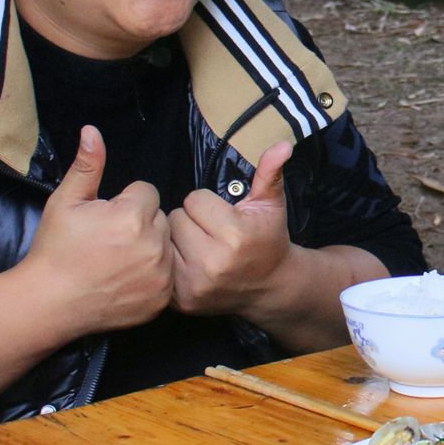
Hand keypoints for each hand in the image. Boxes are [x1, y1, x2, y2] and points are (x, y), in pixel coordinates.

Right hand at [22, 125, 171, 333]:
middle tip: (111, 241)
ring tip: (118, 260)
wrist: (50, 302)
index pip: (146, 192)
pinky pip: (168, 275)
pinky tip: (127, 279)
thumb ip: (87, 166)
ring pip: (166, 246)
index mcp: (132, 216)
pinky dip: (154, 276)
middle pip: (160, 218)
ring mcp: (160, 275)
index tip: (105, 219)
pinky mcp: (161, 298)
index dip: (124, 203)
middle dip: (140, 224)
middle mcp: (153, 245)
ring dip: (149, 248)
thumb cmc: (55, 249)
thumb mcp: (65, 202)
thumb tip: (92, 130)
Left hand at [169, 140, 296, 315]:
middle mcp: (213, 263)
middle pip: (175, 219)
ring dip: (177, 240)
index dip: (208, 204)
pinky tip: (190, 264)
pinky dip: (171, 263)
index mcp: (235, 235)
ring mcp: (195, 285)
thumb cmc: (267, 238)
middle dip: (190, 221)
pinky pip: (160, 265)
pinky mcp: (182, 300)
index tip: (223, 217)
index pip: (194, 199)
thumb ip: (270, 172)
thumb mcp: (271, 204)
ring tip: (199, 247)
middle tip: (210, 232)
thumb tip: (283, 144)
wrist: (270, 287)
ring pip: (164, 241)